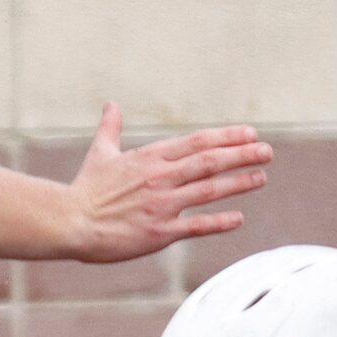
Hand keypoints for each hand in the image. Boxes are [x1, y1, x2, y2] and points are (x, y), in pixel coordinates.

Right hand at [67, 104, 269, 263]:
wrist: (69, 222)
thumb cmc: (85, 189)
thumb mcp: (100, 153)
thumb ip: (110, 128)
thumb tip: (111, 105)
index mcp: (150, 157)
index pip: (197, 142)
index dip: (227, 137)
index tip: (250, 134)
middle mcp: (160, 177)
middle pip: (210, 162)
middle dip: (242, 155)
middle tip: (268, 151)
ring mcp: (162, 205)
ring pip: (209, 190)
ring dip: (239, 183)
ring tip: (262, 177)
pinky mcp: (159, 232)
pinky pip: (196, 226)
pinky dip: (220, 222)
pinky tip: (239, 218)